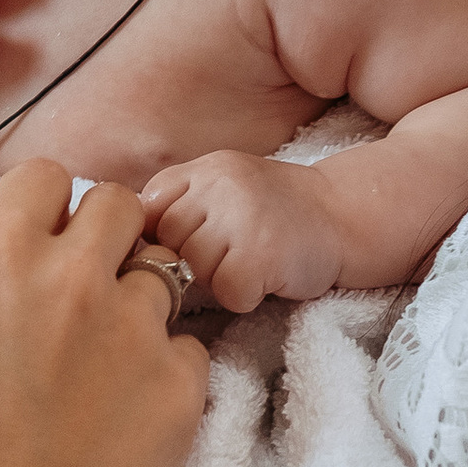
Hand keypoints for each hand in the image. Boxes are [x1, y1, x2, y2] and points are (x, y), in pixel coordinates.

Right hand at [0, 168, 210, 466]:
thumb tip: (18, 278)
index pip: (46, 175)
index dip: (53, 206)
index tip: (52, 239)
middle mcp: (73, 275)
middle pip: (121, 203)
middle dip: (113, 236)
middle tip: (97, 288)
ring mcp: (135, 324)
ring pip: (165, 274)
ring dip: (144, 306)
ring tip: (115, 364)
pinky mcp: (183, 379)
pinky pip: (191, 350)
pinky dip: (170, 374)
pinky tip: (136, 416)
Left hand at [143, 150, 343, 311]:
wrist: (345, 214)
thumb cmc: (277, 212)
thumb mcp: (225, 188)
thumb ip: (181, 204)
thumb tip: (122, 245)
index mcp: (205, 168)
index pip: (147, 207)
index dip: (160, 236)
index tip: (186, 246)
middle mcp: (220, 185)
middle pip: (166, 242)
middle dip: (189, 260)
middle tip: (227, 257)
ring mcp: (241, 218)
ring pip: (193, 270)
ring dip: (217, 281)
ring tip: (249, 265)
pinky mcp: (261, 255)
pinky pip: (226, 293)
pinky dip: (244, 297)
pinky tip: (265, 280)